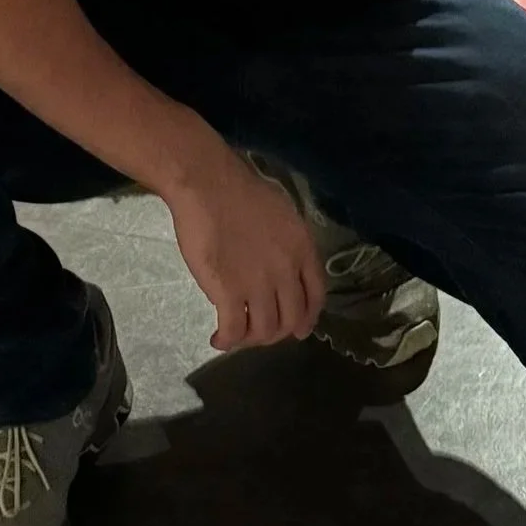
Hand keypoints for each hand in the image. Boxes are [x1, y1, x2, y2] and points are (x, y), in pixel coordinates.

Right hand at [159, 145, 325, 351]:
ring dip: (250, 340)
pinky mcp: (229, 292)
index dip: (308, 318)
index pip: (316, 295)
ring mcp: (259, 284)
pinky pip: (234, 331)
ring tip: (235, 335)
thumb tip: (283, 266)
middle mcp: (286, 271)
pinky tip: (218, 338)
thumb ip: (288, 244)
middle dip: (276, 333)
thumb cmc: (240, 192)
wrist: (209, 185)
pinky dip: (226, 341)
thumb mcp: (282, 215)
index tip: (299, 329)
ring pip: (265, 331)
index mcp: (302, 249)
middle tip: (257, 332)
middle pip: (291, 319)